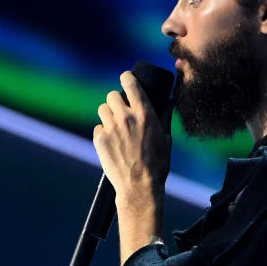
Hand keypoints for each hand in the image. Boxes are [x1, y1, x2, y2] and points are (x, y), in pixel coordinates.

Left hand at [93, 71, 170, 203]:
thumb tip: (168, 102)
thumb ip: (165, 117)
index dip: (126, 78)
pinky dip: (104, 132)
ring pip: (102, 109)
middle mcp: (126, 117)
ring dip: (108, 115)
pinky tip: (112, 142)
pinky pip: (98, 127)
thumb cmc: (157, 164)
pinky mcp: (100, 140)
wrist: (139, 187)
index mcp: (144, 113)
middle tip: (122, 111)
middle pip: (112, 94)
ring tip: (116, 127)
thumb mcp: (166, 139)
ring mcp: (111, 128)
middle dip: (117, 101)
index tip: (126, 80)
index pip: (129, 82)